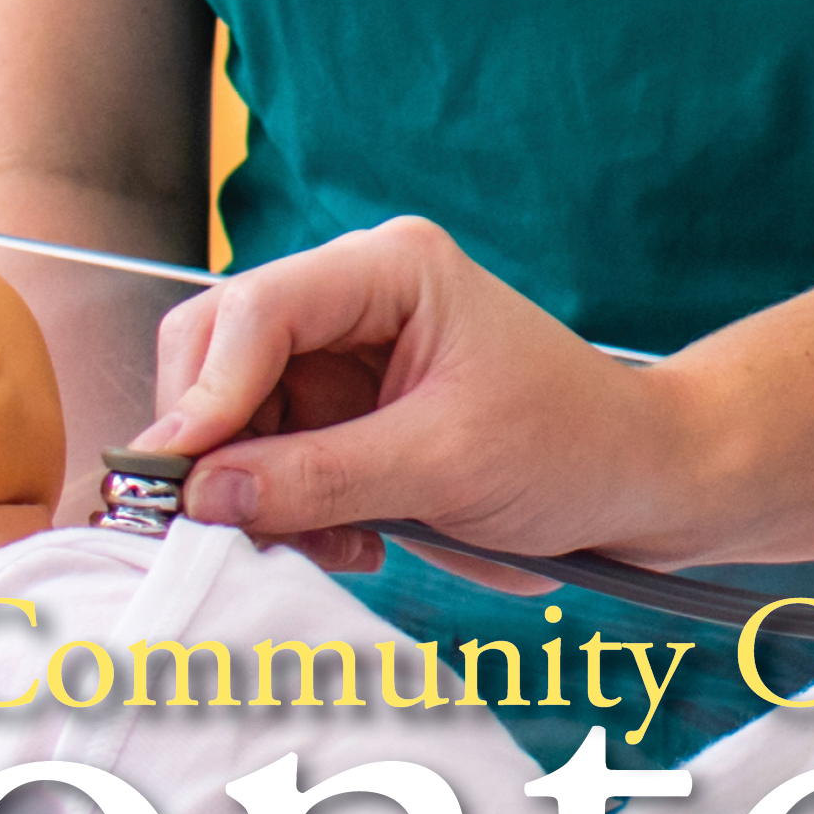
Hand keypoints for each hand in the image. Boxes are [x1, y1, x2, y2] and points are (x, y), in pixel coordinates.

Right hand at [138, 218, 681, 581]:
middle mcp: (352, 297)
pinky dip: (278, 509)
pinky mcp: (341, 415)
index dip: (207, 392)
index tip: (180, 476)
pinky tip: (341, 543)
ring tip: (322, 545)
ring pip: (229, 412)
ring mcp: (341, 356)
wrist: (633, 484)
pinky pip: (264, 457)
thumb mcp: (445, 464)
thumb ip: (320, 477)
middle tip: (225, 524)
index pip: (256, 309)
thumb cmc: (570, 446)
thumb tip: (202, 495)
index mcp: (387, 268)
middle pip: (219, 350)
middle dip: (214, 441)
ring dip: (247, 489)